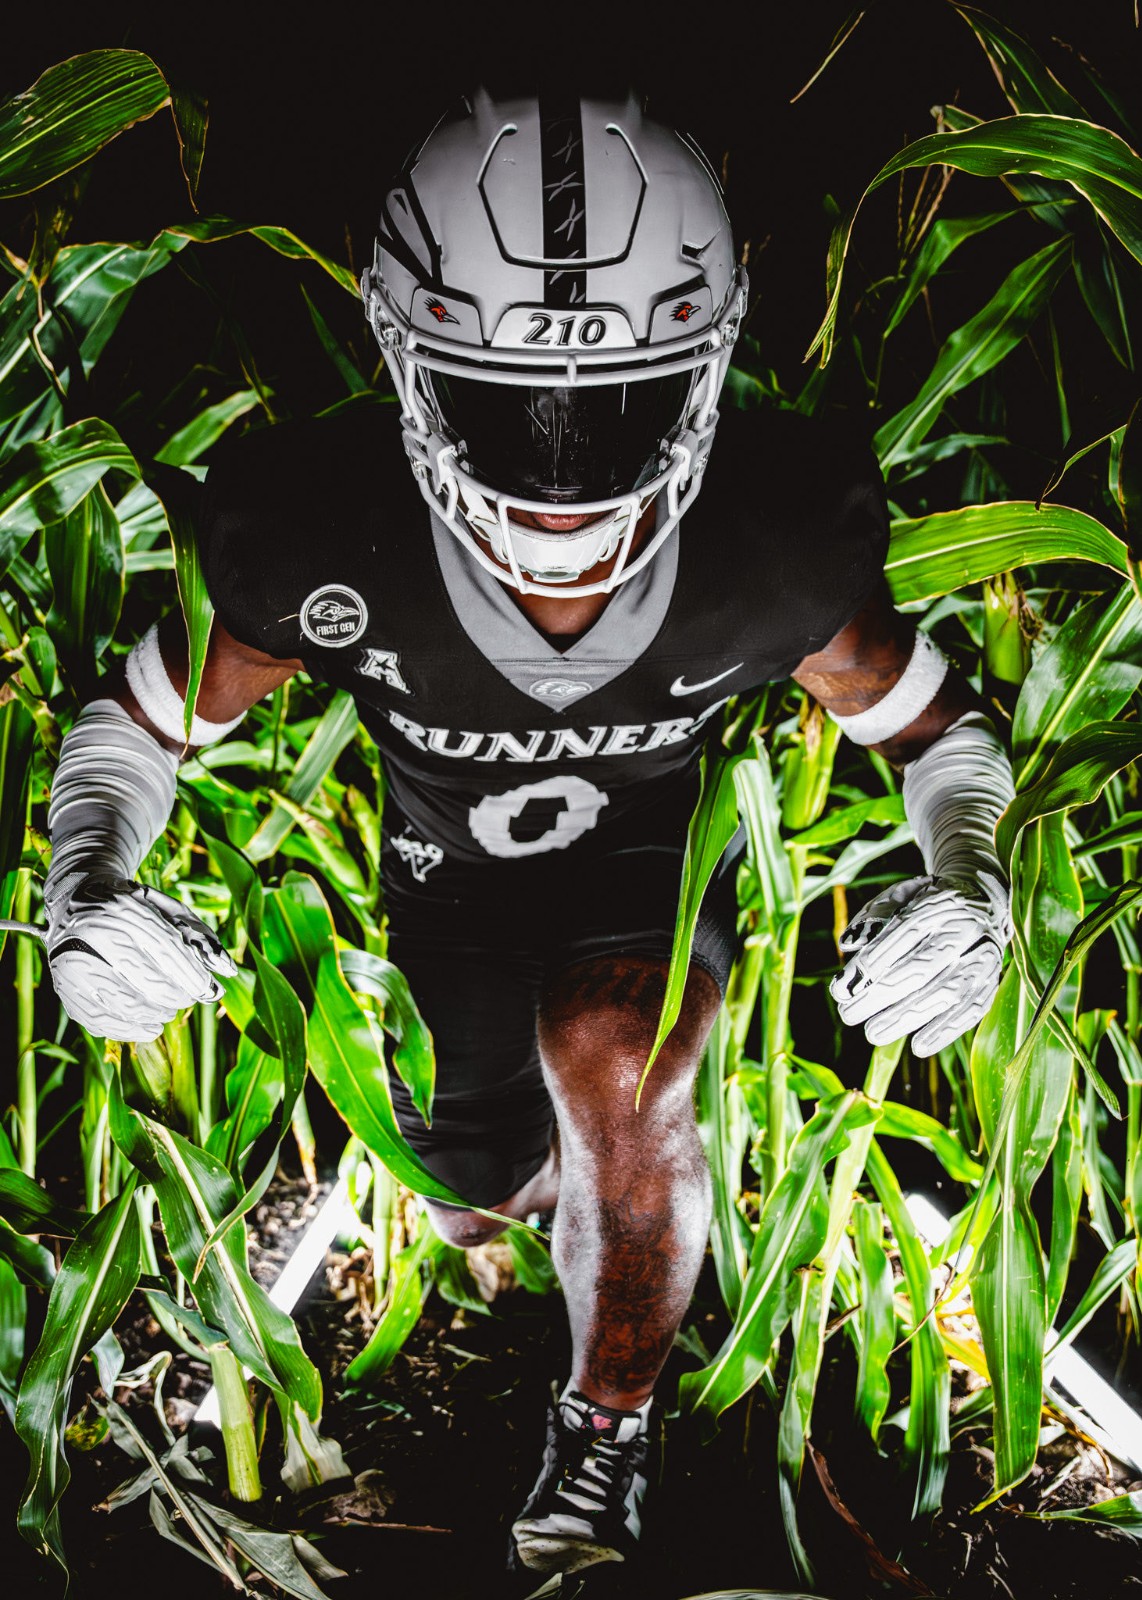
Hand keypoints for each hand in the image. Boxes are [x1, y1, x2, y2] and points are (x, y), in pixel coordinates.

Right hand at [45, 873, 235, 1042]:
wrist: (77, 900)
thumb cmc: (134, 908)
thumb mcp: (170, 910)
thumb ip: (200, 938)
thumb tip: (228, 970)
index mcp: (123, 910)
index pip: (164, 949)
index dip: (190, 975)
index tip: (207, 989)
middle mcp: (93, 935)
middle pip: (146, 980)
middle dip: (175, 996)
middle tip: (185, 998)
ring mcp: (72, 962)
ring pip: (124, 1004)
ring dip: (155, 1015)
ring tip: (167, 1011)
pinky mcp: (65, 987)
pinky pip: (100, 1020)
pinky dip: (130, 1029)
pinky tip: (148, 1027)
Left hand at [830, 872, 1010, 1054]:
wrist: (983, 899)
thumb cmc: (926, 902)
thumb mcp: (898, 897)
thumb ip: (872, 917)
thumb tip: (848, 944)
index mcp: (938, 905)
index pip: (900, 937)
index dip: (870, 965)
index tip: (840, 990)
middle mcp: (964, 930)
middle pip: (920, 967)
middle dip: (880, 995)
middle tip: (848, 1015)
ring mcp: (983, 956)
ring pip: (946, 991)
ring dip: (907, 1017)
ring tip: (873, 1033)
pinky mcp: (992, 980)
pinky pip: (972, 1008)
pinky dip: (946, 1030)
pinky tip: (919, 1046)